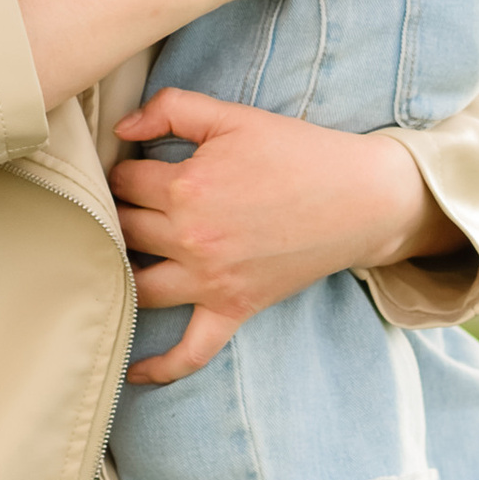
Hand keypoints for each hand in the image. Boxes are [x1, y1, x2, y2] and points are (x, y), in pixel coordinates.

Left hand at [116, 92, 458, 383]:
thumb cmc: (298, 152)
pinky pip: (191, 351)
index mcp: (188, 187)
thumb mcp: (233, 116)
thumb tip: (121, 129)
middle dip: (118, 211)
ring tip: (121, 253)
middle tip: (128, 203)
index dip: (124, 168)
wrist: (361, 198)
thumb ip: (172, 108)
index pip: (125, 181)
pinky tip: (134, 371)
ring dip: (121, 269)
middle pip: (123, 228)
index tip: (133, 166)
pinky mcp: (234, 309)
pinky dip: (161, 367)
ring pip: (137, 285)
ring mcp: (211, 281)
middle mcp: (192, 239)